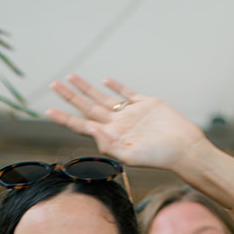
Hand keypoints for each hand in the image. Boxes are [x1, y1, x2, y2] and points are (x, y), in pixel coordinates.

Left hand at [47, 75, 206, 173]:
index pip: (82, 126)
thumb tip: (90, 130)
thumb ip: (108, 144)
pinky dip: (115, 87)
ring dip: (86, 88)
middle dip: (70, 96)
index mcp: (111, 137)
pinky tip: (105, 81)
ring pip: (102, 98)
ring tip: (71, 77)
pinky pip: (126, 94)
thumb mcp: (131, 154)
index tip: (48, 110)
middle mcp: (117, 125)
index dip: (65, 118)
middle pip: (88, 108)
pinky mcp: (145, 105)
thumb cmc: (160, 156)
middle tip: (53, 84)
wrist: (185, 148)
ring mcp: (130, 114)